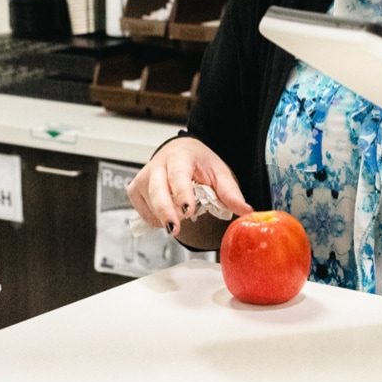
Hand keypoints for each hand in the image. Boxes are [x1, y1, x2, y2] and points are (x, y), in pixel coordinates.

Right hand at [126, 137, 252, 236]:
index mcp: (180, 157)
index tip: (188, 210)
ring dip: (166, 215)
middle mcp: (157, 165)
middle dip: (165, 211)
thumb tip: (246, 211)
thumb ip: (231, 193)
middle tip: (175, 229)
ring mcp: (143, 177)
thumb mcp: (219, 172)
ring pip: (150, 203)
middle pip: (157, 191)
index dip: (182, 193)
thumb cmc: (199, 163)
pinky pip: (143, 211)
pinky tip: (167, 213)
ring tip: (181, 214)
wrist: (179, 151)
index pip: (178, 175)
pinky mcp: (135, 189)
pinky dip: (155, 217)